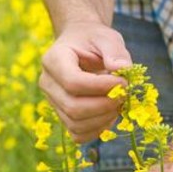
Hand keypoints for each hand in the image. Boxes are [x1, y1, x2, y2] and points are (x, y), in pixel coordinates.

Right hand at [39, 21, 131, 142]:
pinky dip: (98, 129)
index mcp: (53, 59)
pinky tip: (110, 114)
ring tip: (119, 103)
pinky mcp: (61, 116)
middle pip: (73, 107)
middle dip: (105, 105)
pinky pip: (78, 134)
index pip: (73, 82)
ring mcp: (52, 102)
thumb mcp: (106, 37)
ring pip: (75, 124)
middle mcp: (47, 83)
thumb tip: (123, 70)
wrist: (80, 45)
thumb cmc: (93, 40)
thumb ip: (115, 51)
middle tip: (124, 95)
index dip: (101, 87)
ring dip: (104, 119)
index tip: (124, 82)